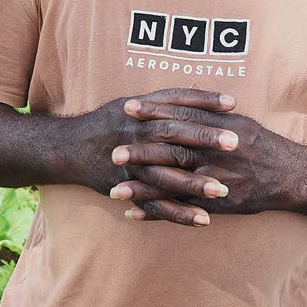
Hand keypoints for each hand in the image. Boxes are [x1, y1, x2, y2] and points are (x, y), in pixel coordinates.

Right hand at [60, 87, 239, 224]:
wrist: (70, 147)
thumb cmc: (109, 122)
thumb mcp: (133, 103)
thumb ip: (164, 100)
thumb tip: (197, 88)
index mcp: (142, 112)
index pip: (177, 103)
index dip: (204, 101)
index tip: (232, 104)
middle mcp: (137, 134)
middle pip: (174, 135)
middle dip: (205, 139)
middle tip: (235, 143)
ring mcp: (132, 163)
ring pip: (165, 174)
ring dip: (194, 182)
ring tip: (222, 189)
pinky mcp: (128, 188)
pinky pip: (155, 204)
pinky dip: (179, 212)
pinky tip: (203, 219)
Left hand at [108, 97, 291, 222]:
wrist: (288, 175)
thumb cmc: (261, 144)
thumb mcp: (238, 120)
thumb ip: (210, 110)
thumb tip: (187, 91)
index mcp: (218, 128)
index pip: (181, 116)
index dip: (153, 111)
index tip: (128, 107)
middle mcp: (214, 152)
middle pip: (171, 150)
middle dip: (141, 152)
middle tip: (113, 152)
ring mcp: (214, 179)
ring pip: (172, 183)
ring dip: (142, 188)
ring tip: (114, 190)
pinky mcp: (214, 203)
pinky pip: (181, 208)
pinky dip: (156, 213)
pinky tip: (133, 215)